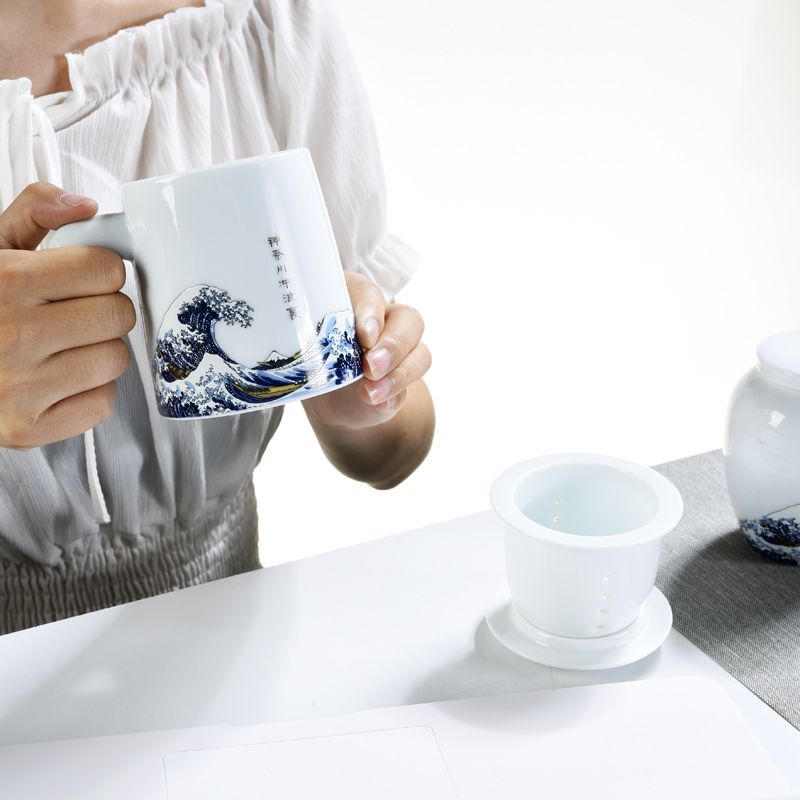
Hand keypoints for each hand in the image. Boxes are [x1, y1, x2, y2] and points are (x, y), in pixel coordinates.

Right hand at [0, 183, 134, 449]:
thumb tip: (82, 206)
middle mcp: (13, 336)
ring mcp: (22, 388)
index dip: (98, 270)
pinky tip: (60, 376)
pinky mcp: (27, 429)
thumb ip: (31, 216)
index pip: (105, 269)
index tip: (84, 276)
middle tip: (74, 310)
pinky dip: (90, 390)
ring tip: (64, 343)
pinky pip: (101, 403)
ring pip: (116, 358)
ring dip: (99, 348)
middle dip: (103, 307)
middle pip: (118, 313)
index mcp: (5, 284)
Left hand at [302, 271, 431, 429]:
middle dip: (393, 345)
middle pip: (408, 320)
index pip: (369, 292)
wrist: (326, 398)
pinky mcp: (404, 378)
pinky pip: (411, 386)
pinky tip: (380, 403)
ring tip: (371, 393)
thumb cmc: (312, 361)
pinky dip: (396, 395)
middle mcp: (384, 320)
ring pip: (420, 353)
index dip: (370, 310)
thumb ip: (315, 346)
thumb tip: (328, 364)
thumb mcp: (304, 347)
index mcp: (354, 300)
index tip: (364, 335)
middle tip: (371, 367)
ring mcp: (399, 350)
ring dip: (399, 374)